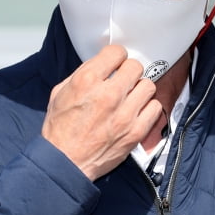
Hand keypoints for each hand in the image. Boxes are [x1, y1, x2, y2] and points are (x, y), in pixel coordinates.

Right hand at [42, 45, 161, 180]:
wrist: (65, 162)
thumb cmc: (60, 129)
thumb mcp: (59, 92)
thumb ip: (81, 74)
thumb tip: (101, 65)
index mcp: (86, 81)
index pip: (117, 52)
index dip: (116, 56)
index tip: (115, 63)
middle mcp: (108, 95)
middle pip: (135, 66)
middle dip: (128, 71)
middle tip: (122, 80)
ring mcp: (124, 114)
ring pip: (148, 85)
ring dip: (139, 89)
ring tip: (130, 97)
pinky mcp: (135, 131)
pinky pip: (155, 108)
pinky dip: (147, 108)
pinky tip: (136, 111)